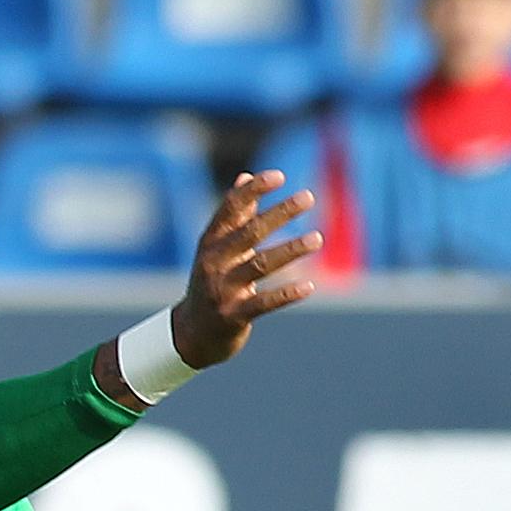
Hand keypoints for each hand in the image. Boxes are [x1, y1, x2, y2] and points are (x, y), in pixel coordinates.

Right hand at [169, 170, 320, 369]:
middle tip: (308, 197)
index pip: (230, 210)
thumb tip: (245, 176)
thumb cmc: (211, 284)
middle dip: (279, 214)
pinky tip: (309, 286)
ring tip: (318, 238)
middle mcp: (213, 263)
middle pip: (249, 233)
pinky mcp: (233, 315)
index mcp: (210, 243)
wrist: (192, 334)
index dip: (252, 191)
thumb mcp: (216, 249)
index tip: (278, 176)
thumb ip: (233, 215)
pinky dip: (285, 294)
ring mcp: (222, 289)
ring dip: (289, 250)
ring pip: (259, 265)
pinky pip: (263, 304)